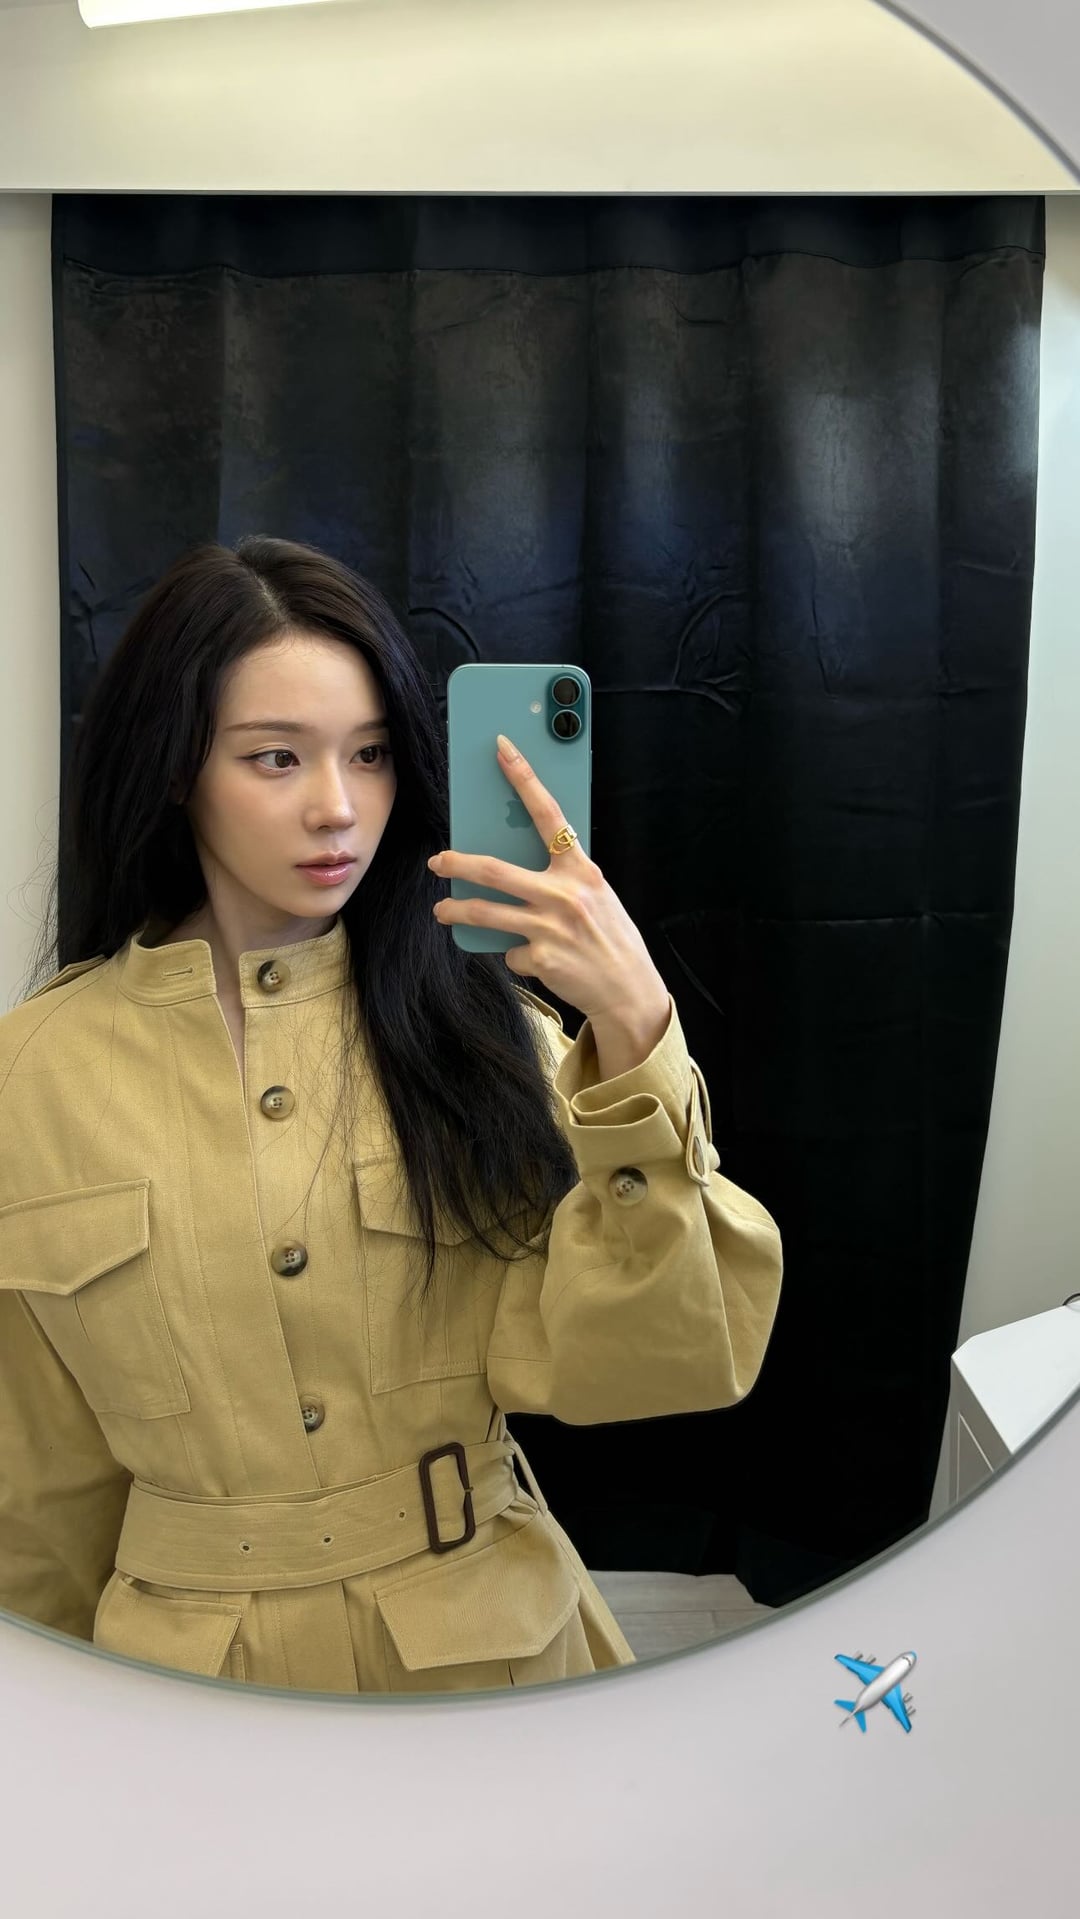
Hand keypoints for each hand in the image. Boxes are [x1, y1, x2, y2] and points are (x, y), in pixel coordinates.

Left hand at [428, 734, 668, 1027]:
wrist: (629, 990)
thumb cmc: (610, 938)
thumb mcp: (595, 897)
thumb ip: (562, 879)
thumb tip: (517, 868)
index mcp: (581, 871)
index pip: (549, 814)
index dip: (524, 779)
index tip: (503, 750)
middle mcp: (564, 894)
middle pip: (494, 870)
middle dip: (457, 862)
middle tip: (437, 860)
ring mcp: (549, 927)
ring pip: (485, 912)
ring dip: (456, 910)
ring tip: (444, 910)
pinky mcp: (539, 958)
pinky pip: (509, 951)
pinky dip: (514, 954)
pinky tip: (533, 958)